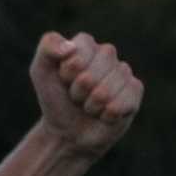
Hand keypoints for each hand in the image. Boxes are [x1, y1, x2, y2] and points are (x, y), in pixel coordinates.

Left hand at [31, 34, 140, 159]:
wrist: (68, 131)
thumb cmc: (56, 99)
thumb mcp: (40, 71)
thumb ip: (47, 47)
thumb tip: (70, 47)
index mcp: (85, 44)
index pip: (80, 52)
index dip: (68, 71)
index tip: (64, 79)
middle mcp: (107, 54)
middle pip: (92, 74)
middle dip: (79, 91)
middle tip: (76, 96)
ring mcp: (123, 71)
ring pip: (106, 91)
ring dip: (92, 105)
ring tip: (89, 105)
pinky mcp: (135, 90)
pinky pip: (124, 101)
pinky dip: (108, 114)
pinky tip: (105, 113)